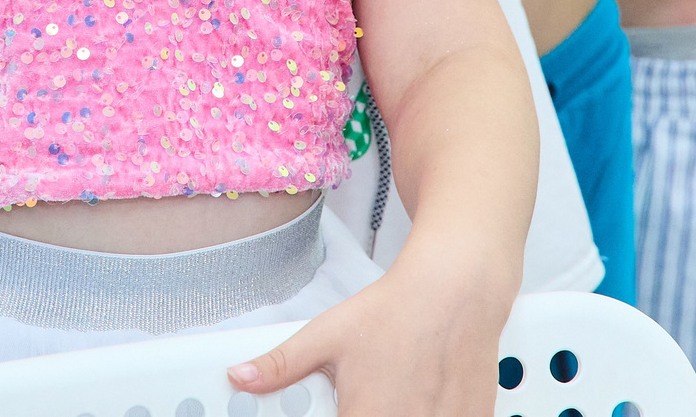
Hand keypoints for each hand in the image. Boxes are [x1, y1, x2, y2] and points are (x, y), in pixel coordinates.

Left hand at [229, 261, 512, 416]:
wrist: (455, 291)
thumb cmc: (394, 311)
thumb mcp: (326, 335)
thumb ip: (281, 365)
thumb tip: (240, 377)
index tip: (339, 408)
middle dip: (365, 411)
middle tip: (367, 395)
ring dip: (396, 409)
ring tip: (395, 388)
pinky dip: (428, 412)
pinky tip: (422, 392)